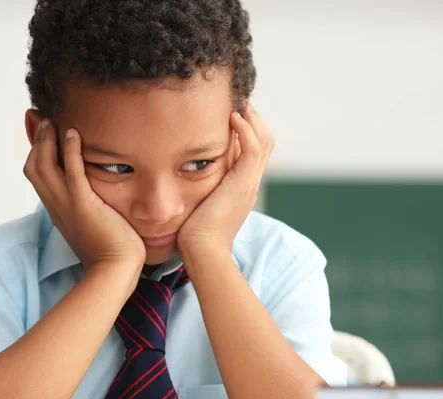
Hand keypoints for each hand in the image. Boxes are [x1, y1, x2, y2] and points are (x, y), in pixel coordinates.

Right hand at [23, 120, 145, 279]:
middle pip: (33, 168)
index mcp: (60, 212)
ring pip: (43, 166)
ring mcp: (67, 205)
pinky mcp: (83, 205)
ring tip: (53, 121)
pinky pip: (71, 171)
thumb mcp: (96, 228)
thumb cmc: (113, 253)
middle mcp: (57, 207)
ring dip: (47, 141)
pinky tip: (74, 133)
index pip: (41, 179)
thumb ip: (93, 212)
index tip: (43, 136)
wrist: (116, 270)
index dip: (38, 156)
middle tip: (43, 121)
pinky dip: (69, 150)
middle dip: (36, 142)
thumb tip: (100, 204)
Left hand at [177, 104, 273, 259]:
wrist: (202, 253)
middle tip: (235, 100)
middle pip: (265, 142)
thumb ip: (195, 188)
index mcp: (242, 189)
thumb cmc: (193, 235)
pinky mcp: (243, 184)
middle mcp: (250, 184)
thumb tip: (177, 175)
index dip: (246, 130)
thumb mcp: (196, 205)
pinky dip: (246, 130)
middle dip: (252, 118)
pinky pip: (254, 149)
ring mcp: (249, 184)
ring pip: (264, 141)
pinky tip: (232, 117)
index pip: (253, 151)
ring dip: (251, 118)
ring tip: (235, 102)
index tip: (229, 112)